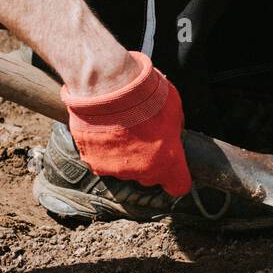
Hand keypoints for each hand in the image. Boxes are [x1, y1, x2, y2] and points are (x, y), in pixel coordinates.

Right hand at [61, 51, 192, 196]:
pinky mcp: (94, 162)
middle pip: (150, 176)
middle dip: (150, 161)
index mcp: (167, 162)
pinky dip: (105, 149)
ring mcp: (116, 169)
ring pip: (125, 168)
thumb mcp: (174, 108)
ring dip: (126, 154)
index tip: (174, 166)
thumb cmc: (145, 95)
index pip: (179, 185)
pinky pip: (103, 160)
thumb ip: (174, 128)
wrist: (108, 87)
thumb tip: (170, 132)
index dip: (178, 176)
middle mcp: (142, 172)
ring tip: (123, 128)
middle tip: (145, 136)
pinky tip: (105, 130)